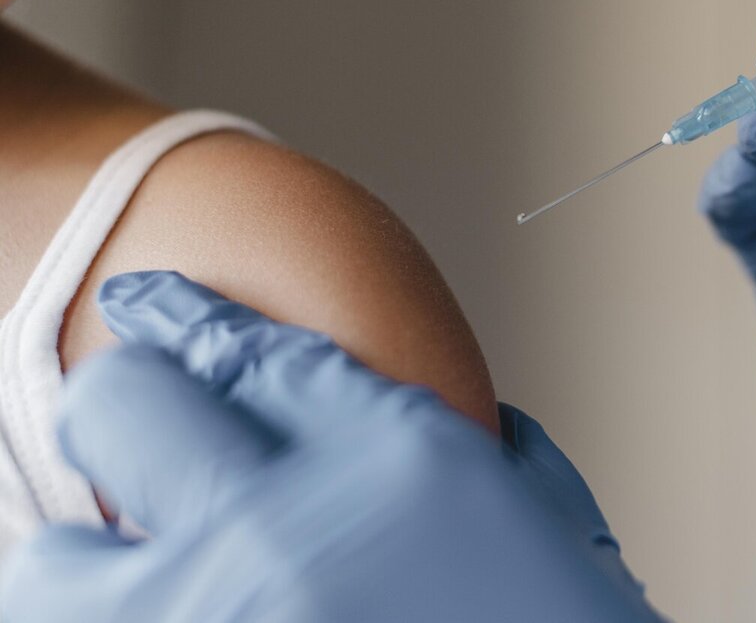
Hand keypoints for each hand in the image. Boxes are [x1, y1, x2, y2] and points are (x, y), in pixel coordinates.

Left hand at [1, 271, 660, 622]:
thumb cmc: (561, 621)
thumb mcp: (538, 508)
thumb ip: (464, 445)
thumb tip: (427, 415)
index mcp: (392, 458)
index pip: (241, 347)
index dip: (181, 317)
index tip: (150, 305)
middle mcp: (282, 533)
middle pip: (122, 408)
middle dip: (128, 405)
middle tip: (146, 429)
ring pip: (54, 569)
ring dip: (92, 554)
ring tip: (132, 559)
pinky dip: (119, 616)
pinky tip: (162, 608)